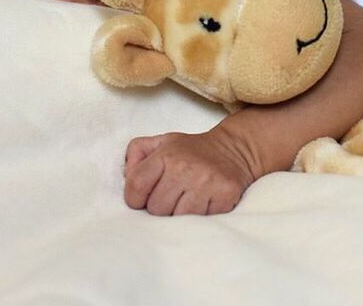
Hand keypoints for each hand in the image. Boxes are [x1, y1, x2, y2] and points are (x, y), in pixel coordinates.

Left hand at [123, 127, 258, 215]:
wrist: (234, 148)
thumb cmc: (191, 150)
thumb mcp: (162, 142)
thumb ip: (136, 153)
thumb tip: (127, 176)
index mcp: (166, 155)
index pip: (136, 185)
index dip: (135, 198)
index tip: (144, 198)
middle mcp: (186, 167)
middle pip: (156, 208)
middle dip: (160, 207)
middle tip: (172, 197)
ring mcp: (207, 182)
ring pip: (178, 219)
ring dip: (179, 215)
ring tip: (186, 201)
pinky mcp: (225, 195)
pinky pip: (202, 221)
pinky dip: (201, 217)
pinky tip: (204, 203)